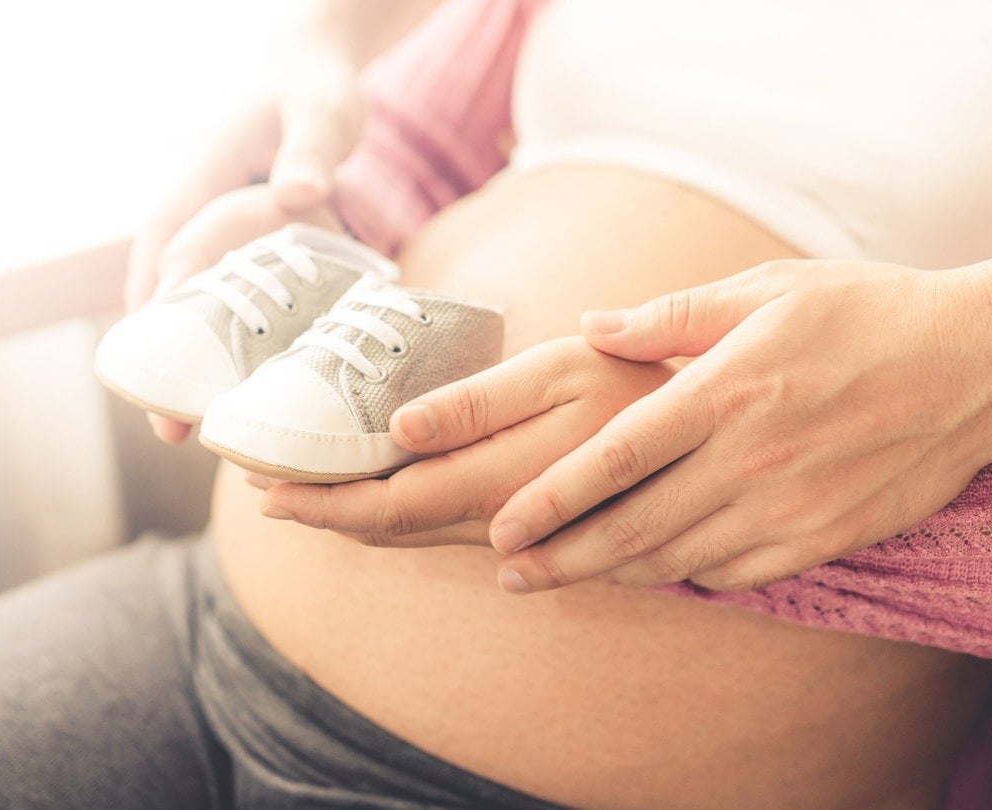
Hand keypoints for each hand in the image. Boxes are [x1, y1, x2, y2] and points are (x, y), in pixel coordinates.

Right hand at [125, 65, 362, 442]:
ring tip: (186, 434)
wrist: (310, 83)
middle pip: (162, 291)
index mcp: (201, 173)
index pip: (166, 241)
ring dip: (183, 367)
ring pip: (184, 309)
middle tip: (166, 427)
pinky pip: (219, 308)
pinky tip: (236, 400)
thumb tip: (298, 194)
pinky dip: (220, 352)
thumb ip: (309, 152)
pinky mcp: (235, 254)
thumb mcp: (317, 114)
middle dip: (158, 359)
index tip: (156, 357)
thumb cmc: (310, 91)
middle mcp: (193, 210)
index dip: (159, 301)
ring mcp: (210, 234)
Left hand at [256, 338, 675, 547]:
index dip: (322, 501)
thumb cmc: (639, 382)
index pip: (388, 507)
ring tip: (312, 497)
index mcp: (498, 483)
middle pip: (398, 533)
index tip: (263, 486)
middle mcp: (506, 526)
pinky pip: (468, 543)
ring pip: (430, 540)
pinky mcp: (553, 540)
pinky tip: (393, 504)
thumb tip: (398, 428)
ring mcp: (529, 539)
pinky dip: (416, 527)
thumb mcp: (558, 372)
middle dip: (327, 513)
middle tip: (266, 493)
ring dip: (365, 523)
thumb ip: (477, 403)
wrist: (728, 437)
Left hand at [483, 259, 991, 593]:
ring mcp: (790, 508)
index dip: (550, 498)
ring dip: (611, 572)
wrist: (981, 363)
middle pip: (632, 527)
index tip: (503, 523)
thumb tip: (589, 326)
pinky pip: (735, 573)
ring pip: (677, 559)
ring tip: (561, 576)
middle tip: (509, 572)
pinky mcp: (824, 539)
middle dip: (561, 556)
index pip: (613, 460)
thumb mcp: (767, 290)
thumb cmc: (868, 313)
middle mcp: (750, 460)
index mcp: (725, 392)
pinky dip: (685, 575)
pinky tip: (655, 569)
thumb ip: (670, 316)